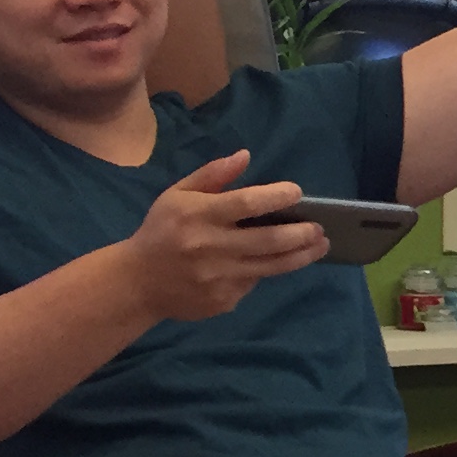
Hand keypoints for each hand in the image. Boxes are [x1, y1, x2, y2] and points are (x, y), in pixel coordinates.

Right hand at [123, 152, 323, 320]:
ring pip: (272, 266)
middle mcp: (210, 247)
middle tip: (320, 227)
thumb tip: (246, 156)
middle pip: (269, 240)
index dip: (277, 196)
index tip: (297, 193)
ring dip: (302, 255)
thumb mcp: (177, 195)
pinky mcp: (222, 300)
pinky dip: (266, 270)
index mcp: (198, 215)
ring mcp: (218, 278)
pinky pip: (254, 283)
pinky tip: (276, 261)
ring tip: (320, 245)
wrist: (136, 283)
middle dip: (302, 233)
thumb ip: (212, 175)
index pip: (246, 203)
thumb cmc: (161, 231)